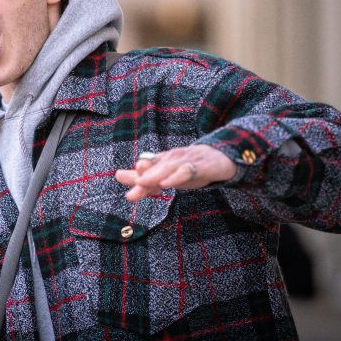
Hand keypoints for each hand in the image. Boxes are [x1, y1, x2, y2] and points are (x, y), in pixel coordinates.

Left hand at [115, 145, 235, 201]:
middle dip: (140, 174)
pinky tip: (167, 183)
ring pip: (168, 167)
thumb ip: (144, 181)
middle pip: (154, 166)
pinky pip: (188, 170)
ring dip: (154, 173)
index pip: (146, 166)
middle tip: (124, 178)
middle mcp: (172, 158)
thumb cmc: (190, 167)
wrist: (222, 157)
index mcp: (163, 160)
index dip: (134, 173)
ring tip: (141, 182)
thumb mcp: (168, 176)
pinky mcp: (202, 167)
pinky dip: (177, 176)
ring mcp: (187, 161)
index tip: (119, 176)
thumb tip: (118, 177)